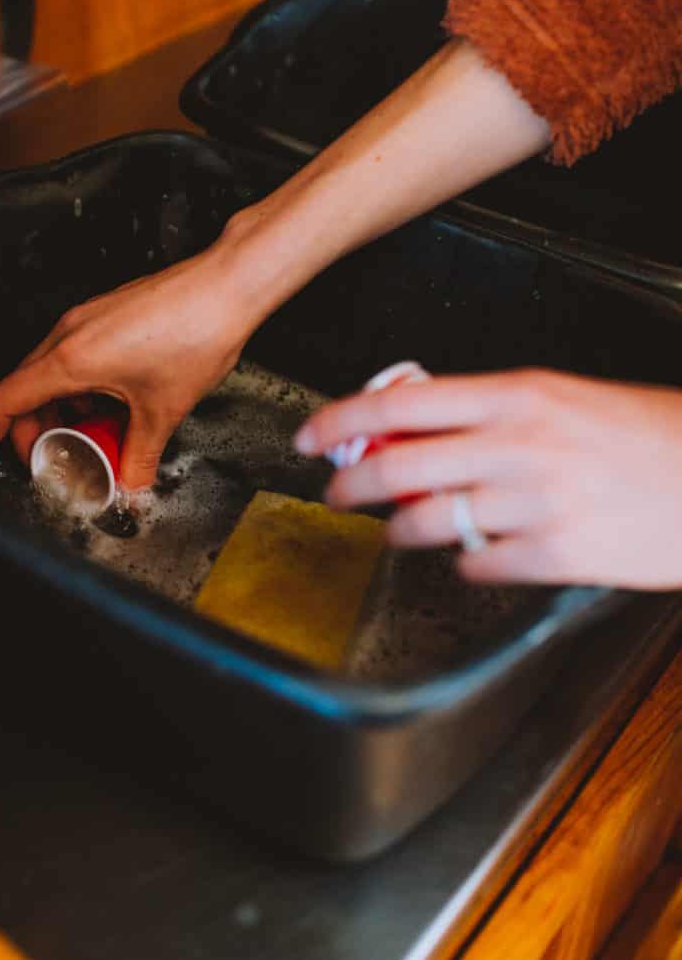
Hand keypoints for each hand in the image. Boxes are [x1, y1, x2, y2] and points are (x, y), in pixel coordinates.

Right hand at [0, 246, 255, 487]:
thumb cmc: (196, 331)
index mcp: (70, 358)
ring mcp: (84, 321)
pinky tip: (109, 407)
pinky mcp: (103, 316)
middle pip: (22, 390)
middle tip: (50, 459)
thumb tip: (130, 484)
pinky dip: (78, 389)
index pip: (4, 401)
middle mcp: (68, 334)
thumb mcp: (163, 410)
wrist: (227, 285)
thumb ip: (140, 455)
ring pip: (48, 374)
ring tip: (86, 437)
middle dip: (29, 432)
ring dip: (57, 410)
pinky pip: (72, 358)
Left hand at [296, 369, 681, 589]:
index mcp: (519, 394)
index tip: (310, 434)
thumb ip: (493, 410)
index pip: (400, 403)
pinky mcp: (556, 555)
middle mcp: (519, 445)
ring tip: (398, 529)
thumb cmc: (654, 433)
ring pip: (426, 522)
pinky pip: (476, 565)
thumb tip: (418, 426)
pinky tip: (474, 554)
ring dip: (399, 529)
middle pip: (396, 467)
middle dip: (349, 485)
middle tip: (335, 493)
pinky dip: (464, 563)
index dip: (340, 420)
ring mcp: (535, 503)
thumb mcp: (567, 398)